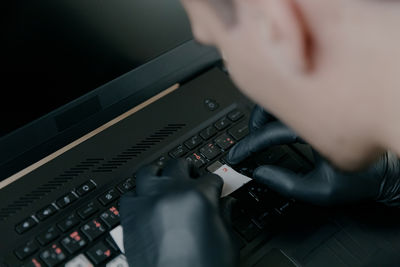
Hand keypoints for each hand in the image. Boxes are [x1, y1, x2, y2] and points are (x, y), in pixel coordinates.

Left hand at [120, 159, 238, 266]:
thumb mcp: (227, 242)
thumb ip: (225, 216)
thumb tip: (226, 204)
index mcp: (199, 197)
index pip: (210, 177)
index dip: (214, 184)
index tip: (212, 188)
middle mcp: (172, 193)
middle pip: (179, 164)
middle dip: (188, 171)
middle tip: (190, 178)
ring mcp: (148, 202)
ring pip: (149, 171)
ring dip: (158, 174)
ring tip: (162, 181)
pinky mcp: (130, 216)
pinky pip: (128, 195)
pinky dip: (137, 196)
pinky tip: (144, 202)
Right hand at [226, 106, 399, 205]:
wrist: (388, 170)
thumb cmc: (361, 179)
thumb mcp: (321, 190)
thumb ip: (287, 184)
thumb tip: (260, 172)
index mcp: (316, 129)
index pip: (271, 133)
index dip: (250, 146)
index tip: (238, 156)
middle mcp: (318, 110)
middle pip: (273, 105)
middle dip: (254, 124)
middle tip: (248, 141)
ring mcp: (321, 104)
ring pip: (283, 97)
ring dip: (266, 113)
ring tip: (260, 131)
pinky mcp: (324, 104)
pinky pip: (295, 99)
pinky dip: (280, 109)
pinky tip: (279, 122)